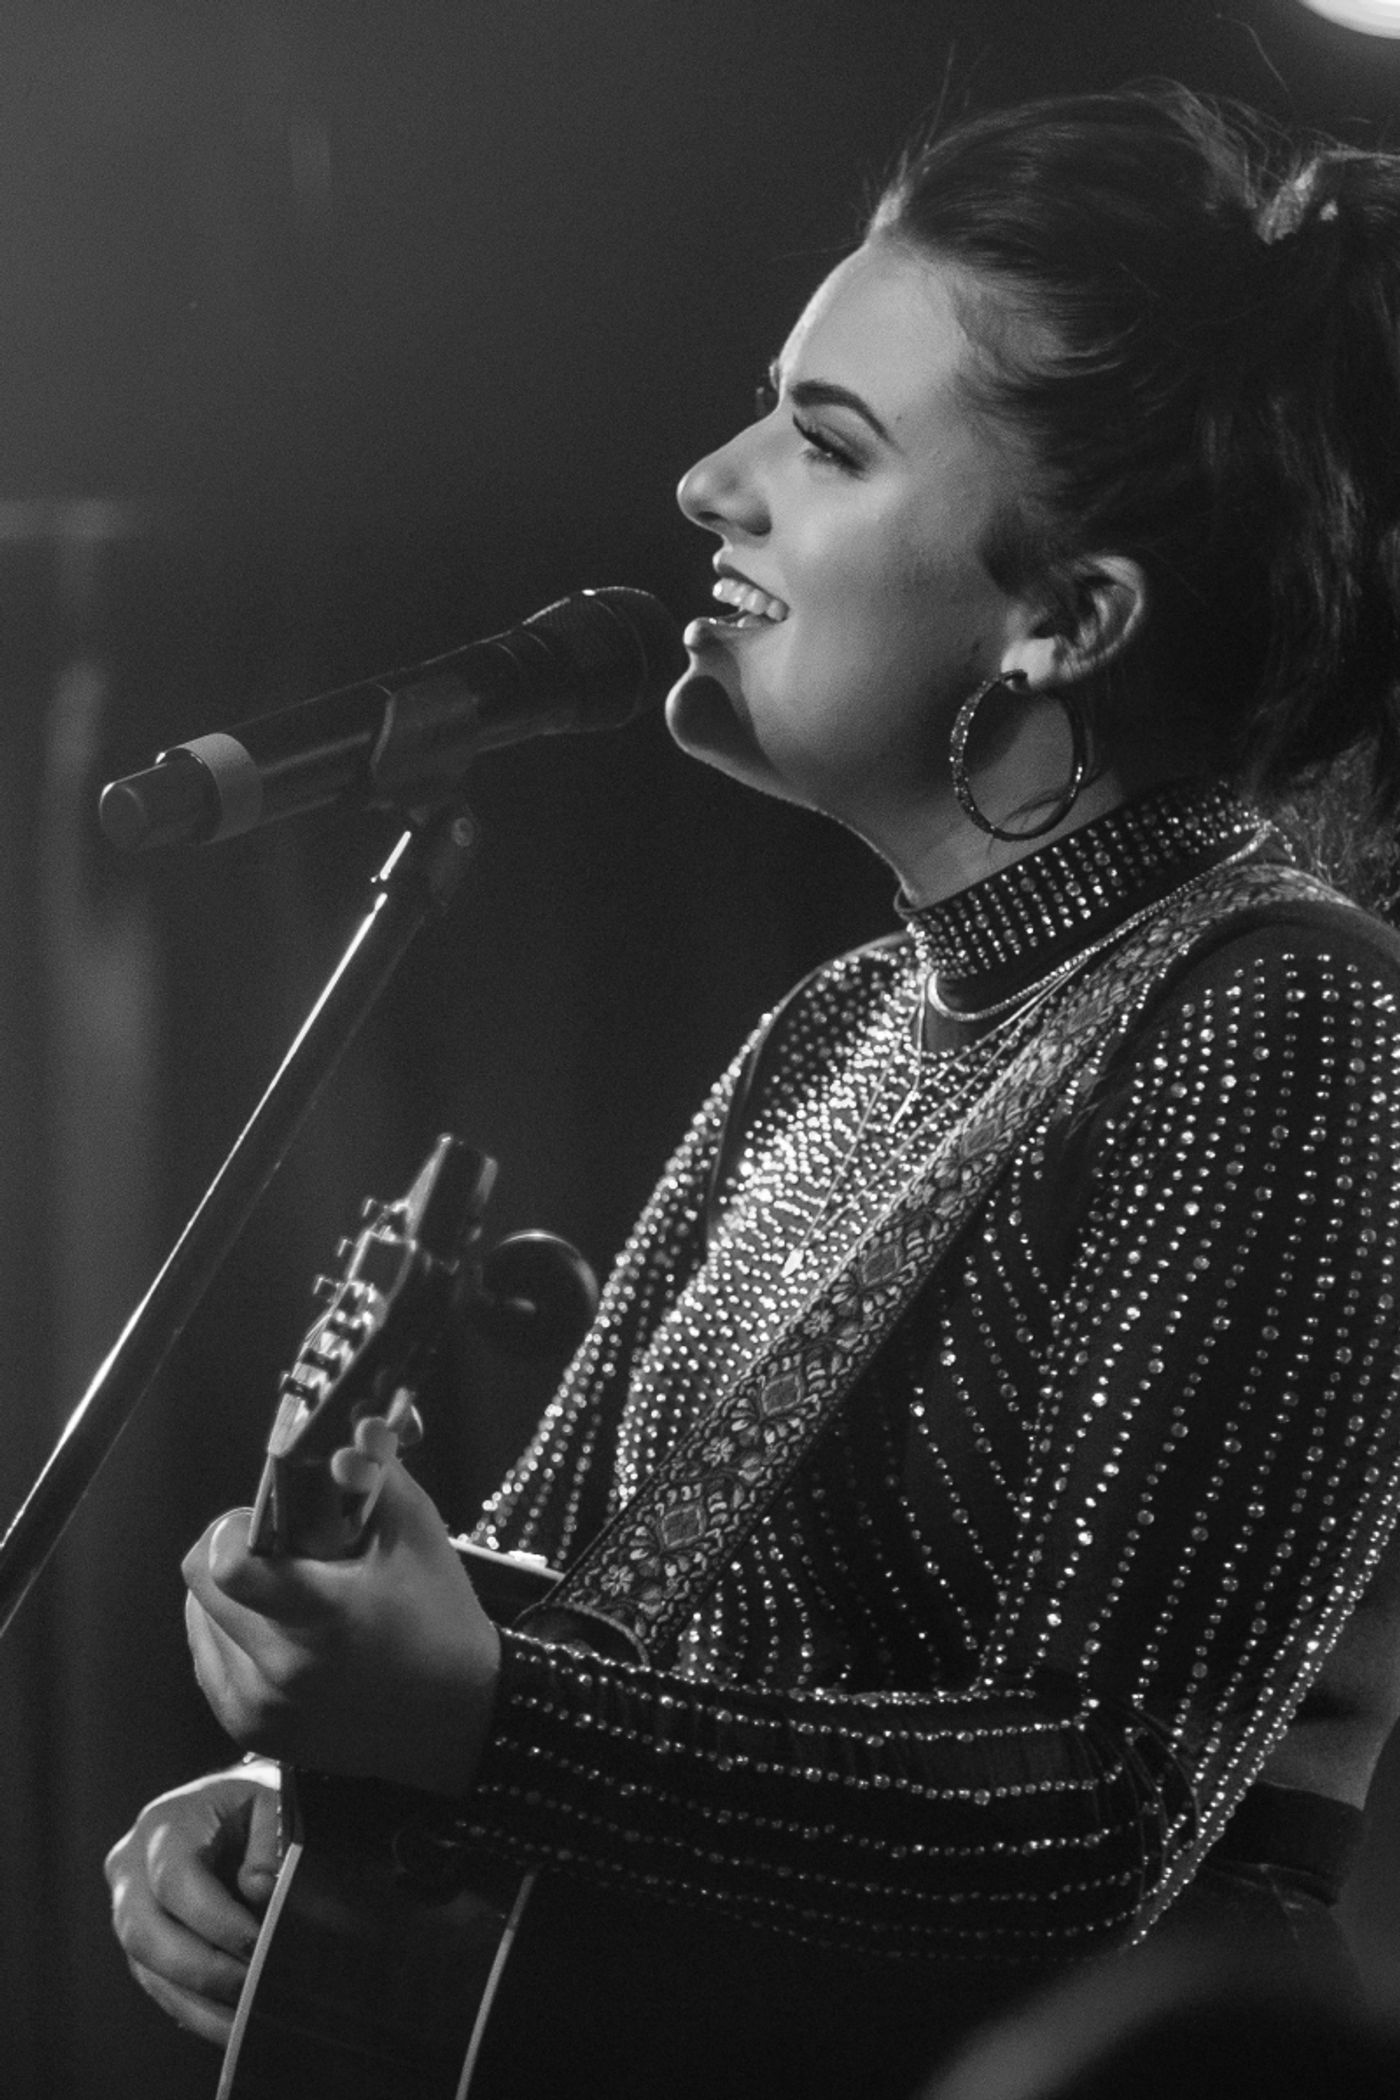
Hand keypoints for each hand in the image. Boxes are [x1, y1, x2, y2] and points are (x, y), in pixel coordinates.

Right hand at [105, 1764, 279, 2046]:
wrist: (230, 1807)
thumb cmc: (254, 1804)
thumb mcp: (272, 1799)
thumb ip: (269, 1839)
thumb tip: (259, 1890)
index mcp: (165, 1824)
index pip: (175, 1879)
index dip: (214, 1918)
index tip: (256, 1944)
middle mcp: (132, 1866)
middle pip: (145, 1932)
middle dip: (201, 1969)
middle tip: (252, 1987)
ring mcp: (128, 1907)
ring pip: (147, 1968)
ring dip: (198, 2002)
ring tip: (247, 2020)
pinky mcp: (140, 1943)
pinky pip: (157, 1986)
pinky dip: (194, 2010)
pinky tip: (231, 2027)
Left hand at [182, 1420, 500, 1796]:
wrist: (457, 1721)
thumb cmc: (439, 1618)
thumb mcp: (418, 1535)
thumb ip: (372, 1472)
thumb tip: (341, 1429)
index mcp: (321, 1618)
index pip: (226, 1564)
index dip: (235, 1527)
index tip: (271, 1521)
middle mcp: (278, 1670)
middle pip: (199, 1581)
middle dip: (234, 1550)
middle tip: (287, 1553)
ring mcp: (258, 1707)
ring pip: (197, 1617)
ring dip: (231, 1594)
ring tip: (290, 1597)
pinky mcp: (247, 1731)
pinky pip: (209, 1657)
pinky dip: (233, 1633)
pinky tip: (282, 1632)